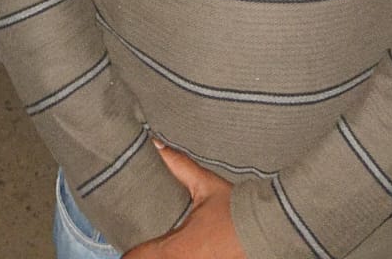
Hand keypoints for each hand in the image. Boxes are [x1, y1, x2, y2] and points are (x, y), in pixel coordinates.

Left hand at [123, 144, 247, 257]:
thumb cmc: (235, 208)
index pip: (138, 258)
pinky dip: (176, 256)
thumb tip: (157, 144)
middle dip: (145, 253)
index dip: (129, 253)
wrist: (266, 226)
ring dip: (159, 255)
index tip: (126, 246)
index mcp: (177, 248)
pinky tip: (178, 249)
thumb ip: (179, 165)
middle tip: (141, 244)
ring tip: (157, 245)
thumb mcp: (206, 185)